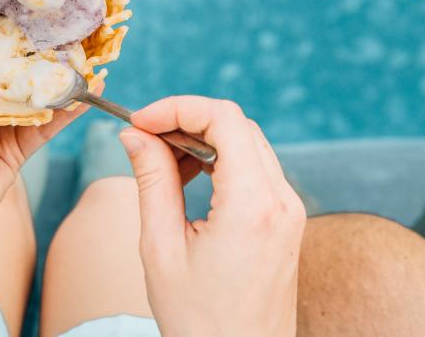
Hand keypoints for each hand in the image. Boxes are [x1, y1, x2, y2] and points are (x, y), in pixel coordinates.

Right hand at [120, 96, 304, 336]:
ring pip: (247, 142)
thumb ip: (151, 180)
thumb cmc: (198, 321)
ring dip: (203, 139)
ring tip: (161, 161)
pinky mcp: (287, 220)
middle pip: (237, 125)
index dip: (177, 107)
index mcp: (253, 205)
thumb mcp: (161, 247)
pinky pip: (256, 169)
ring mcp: (290, 211)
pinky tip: (189, 178)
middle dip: (187, 119)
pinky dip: (221, 160)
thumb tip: (134, 134)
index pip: (224, 119)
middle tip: (144, 137)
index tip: (139, 121)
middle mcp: (282, 201)